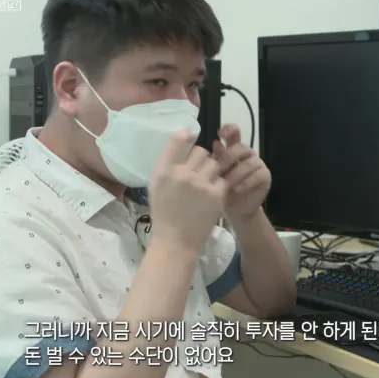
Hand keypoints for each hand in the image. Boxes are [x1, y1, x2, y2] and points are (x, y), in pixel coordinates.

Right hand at [149, 130, 227, 255]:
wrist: (176, 242)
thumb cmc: (164, 215)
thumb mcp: (156, 187)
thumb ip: (167, 165)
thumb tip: (181, 139)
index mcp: (164, 172)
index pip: (177, 141)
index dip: (186, 136)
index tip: (190, 135)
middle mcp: (182, 174)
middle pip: (201, 151)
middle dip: (202, 159)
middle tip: (199, 172)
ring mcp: (200, 184)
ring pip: (214, 163)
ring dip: (212, 171)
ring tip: (206, 183)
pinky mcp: (216, 194)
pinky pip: (222, 179)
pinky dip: (219, 185)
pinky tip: (212, 194)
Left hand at [212, 124, 270, 220]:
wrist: (234, 209)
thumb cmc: (222, 190)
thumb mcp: (215, 175)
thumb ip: (216, 159)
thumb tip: (215, 143)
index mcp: (234, 150)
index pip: (234, 133)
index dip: (229, 130)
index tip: (220, 133)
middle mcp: (247, 154)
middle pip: (242, 147)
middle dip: (229, 158)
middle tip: (218, 170)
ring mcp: (258, 164)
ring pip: (250, 162)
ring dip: (237, 173)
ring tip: (226, 184)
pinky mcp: (265, 176)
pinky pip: (258, 174)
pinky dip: (246, 182)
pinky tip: (237, 189)